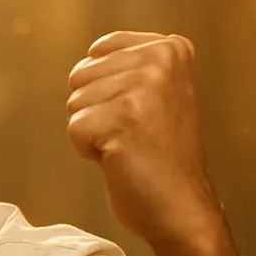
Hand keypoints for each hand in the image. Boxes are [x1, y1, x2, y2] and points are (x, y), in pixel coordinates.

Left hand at [67, 31, 224, 255]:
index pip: (97, 52)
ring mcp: (146, 87)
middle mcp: (162, 59)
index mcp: (171, 47)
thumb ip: (128, 69)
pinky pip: (74, 128)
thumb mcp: (155, 94)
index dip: (103, 90)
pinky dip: (87, 150)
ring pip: (74, 102)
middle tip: (133, 133)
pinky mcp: (125, 117)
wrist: (181, 208)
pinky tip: (121, 158)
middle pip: (80, 75)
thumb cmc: (160, 156)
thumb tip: (86, 63)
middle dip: (94, 110)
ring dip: (92, 131)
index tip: (137, 113)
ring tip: (129, 144)